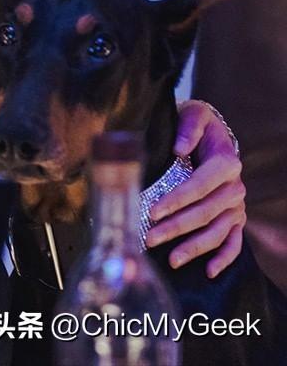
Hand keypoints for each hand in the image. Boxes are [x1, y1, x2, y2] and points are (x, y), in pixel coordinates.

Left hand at [144, 100, 244, 277]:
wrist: (214, 133)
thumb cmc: (198, 124)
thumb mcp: (194, 115)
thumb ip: (188, 129)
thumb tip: (178, 147)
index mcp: (225, 164)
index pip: (198, 186)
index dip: (175, 200)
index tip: (152, 211)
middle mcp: (235, 188)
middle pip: (204, 213)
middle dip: (176, 227)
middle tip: (150, 238)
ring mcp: (237, 206)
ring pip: (217, 232)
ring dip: (194, 248)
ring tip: (171, 259)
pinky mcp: (236, 217)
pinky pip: (234, 242)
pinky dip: (224, 258)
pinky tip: (209, 271)